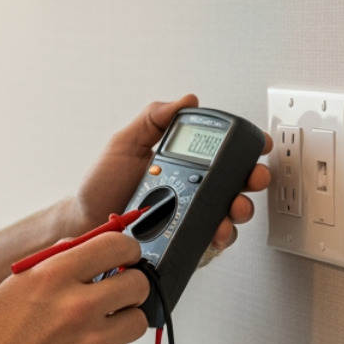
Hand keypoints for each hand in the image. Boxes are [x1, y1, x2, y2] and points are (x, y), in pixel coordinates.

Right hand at [0, 231, 148, 343]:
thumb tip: (89, 247)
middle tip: (119, 294)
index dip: (128, 249)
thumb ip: (56, 262)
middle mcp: (75, 307)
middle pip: (138, 284)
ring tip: (95, 330)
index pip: (116, 246)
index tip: (128, 256)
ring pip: (137, 321)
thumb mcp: (17, 285)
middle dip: (131, 287)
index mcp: (53, 277)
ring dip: (121, 323)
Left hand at [72, 94, 272, 252]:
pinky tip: (214, 232)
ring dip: (240, 211)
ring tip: (232, 209)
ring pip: (230, 215)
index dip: (246, 150)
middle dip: (253, 180)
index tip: (258, 145)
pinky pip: (212, 243)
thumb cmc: (102, 185)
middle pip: (237, 185)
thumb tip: (187, 101)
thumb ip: (154, 119)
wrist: (84, 221)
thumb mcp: (125, 143)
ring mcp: (192, 218)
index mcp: (184, 165)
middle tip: (252, 178)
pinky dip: (219, 238)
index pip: (223, 155)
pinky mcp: (186, 242)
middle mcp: (193, 191)